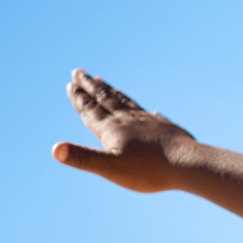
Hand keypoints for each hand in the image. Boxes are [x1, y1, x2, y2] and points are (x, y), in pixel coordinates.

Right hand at [51, 69, 195, 192]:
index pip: (90, 110)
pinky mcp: (164, 127)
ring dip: (111, 92)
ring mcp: (147, 122)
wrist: (188, 164)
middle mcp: (127, 120)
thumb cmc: (149, 170)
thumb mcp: (111, 168)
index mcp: (111, 129)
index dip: (79, 98)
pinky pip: (147, 114)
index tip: (71, 83)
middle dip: (90, 86)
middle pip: (105, 99)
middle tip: (79, 72)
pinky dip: (139, 108)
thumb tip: (54, 149)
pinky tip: (145, 110)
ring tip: (103, 81)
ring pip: (125, 103)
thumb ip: (83, 158)